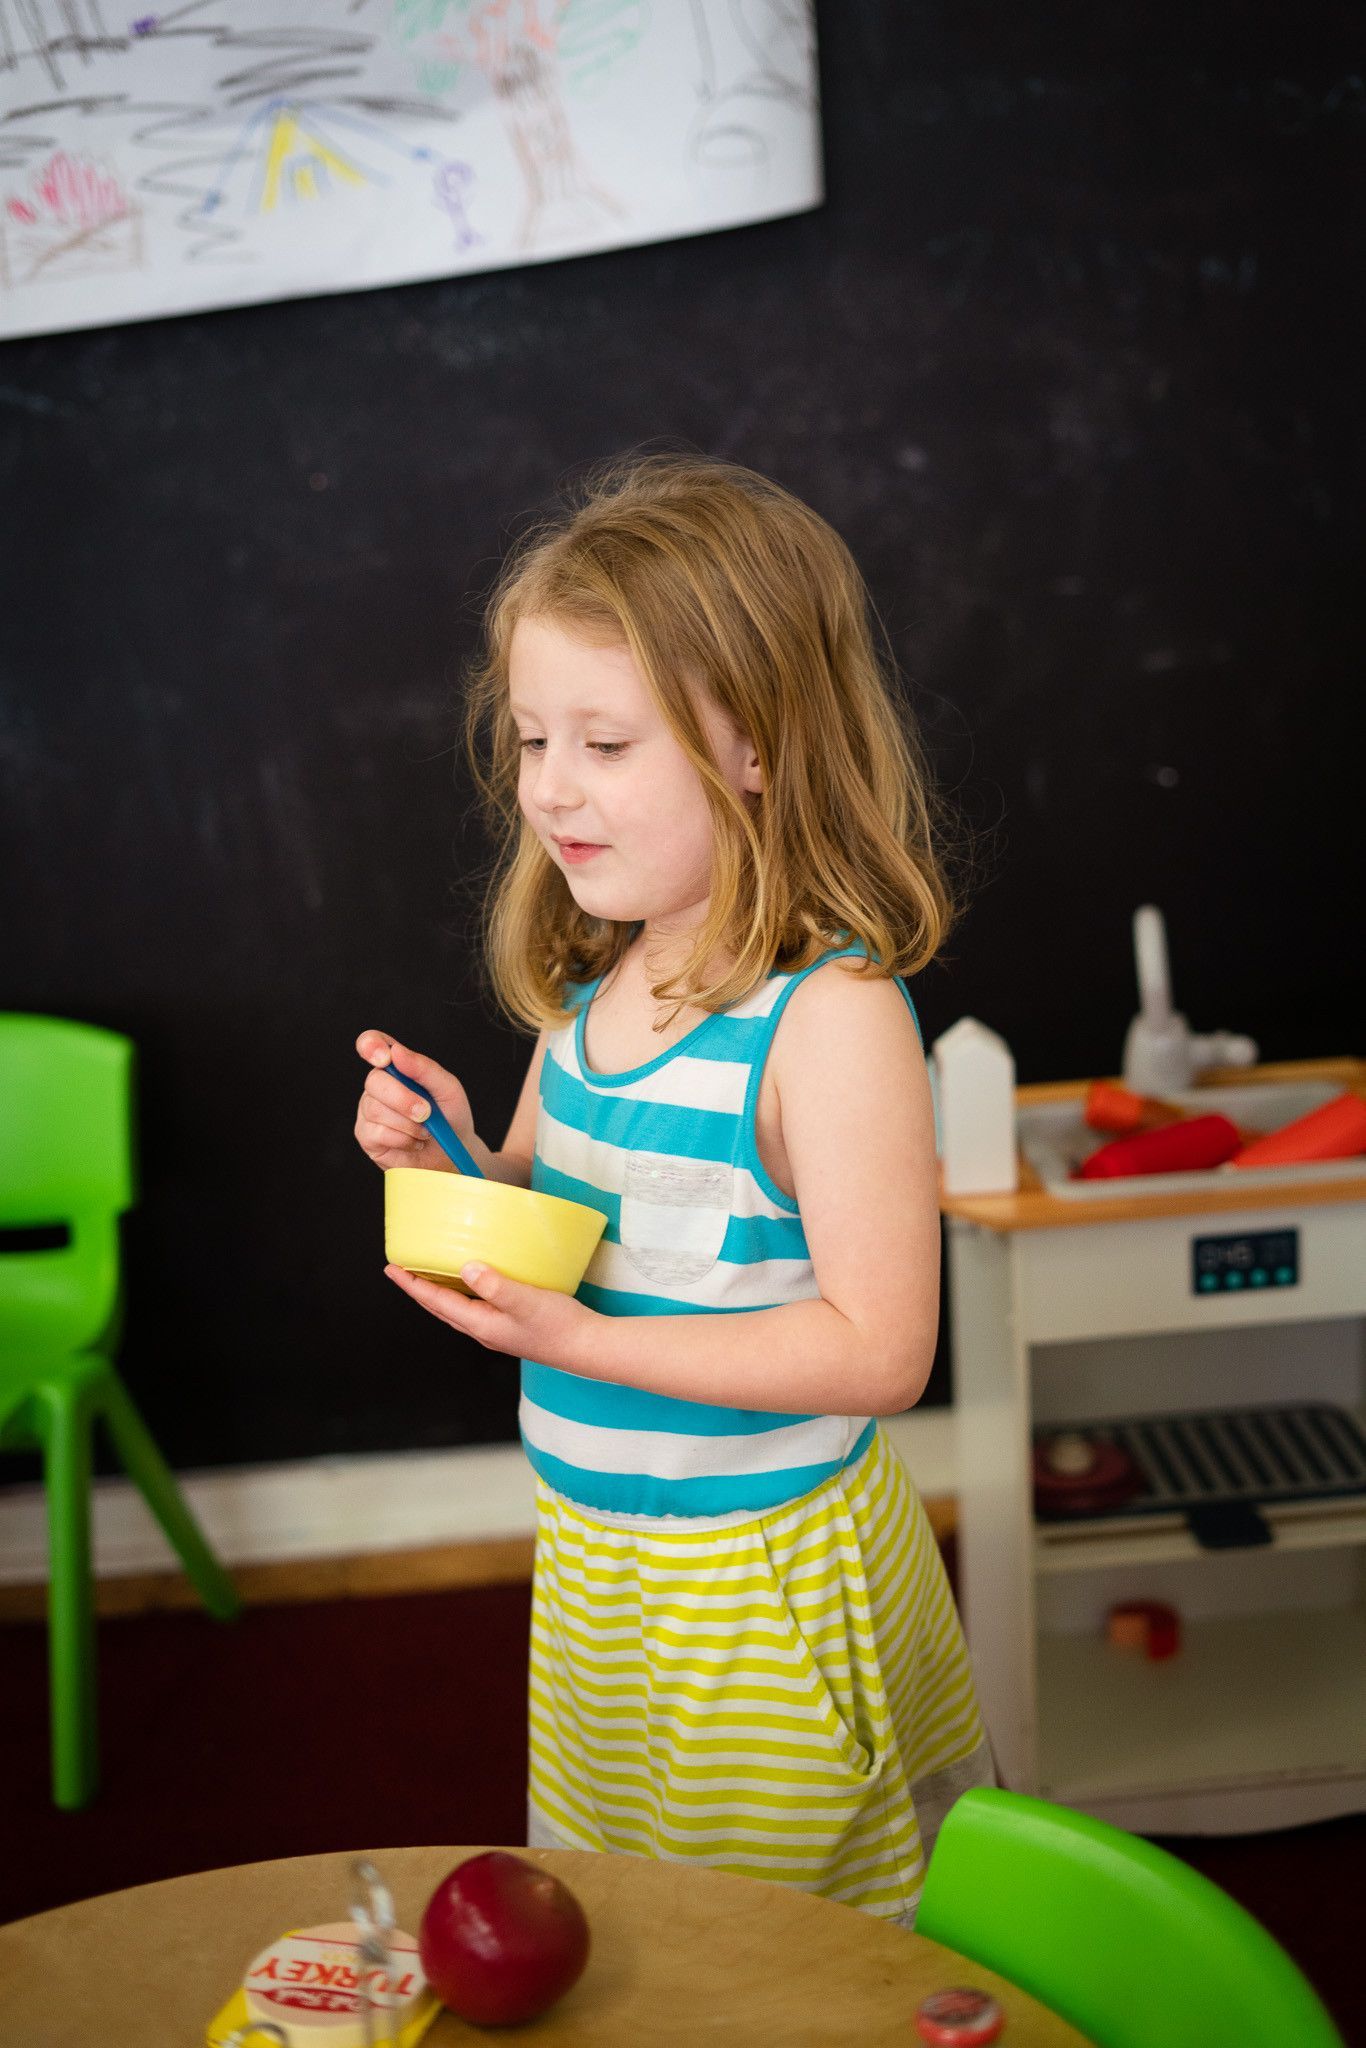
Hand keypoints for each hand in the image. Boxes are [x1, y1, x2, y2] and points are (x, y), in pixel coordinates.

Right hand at [354, 1030, 477, 1173]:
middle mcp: (378, 1086)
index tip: (385, 1058)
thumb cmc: (451, 1117)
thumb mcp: (448, 1089)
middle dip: (404, 1099)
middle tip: (426, 1113)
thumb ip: (424, 1068)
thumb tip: (397, 1052)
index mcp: (397, 1067)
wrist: (453, 1154)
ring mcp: (369, 1111)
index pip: (373, 1044)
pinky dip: (403, 1139)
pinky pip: (377, 1133)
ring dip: (409, 1124)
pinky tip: (414, 1142)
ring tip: (426, 1130)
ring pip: (376, 1110)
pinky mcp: (366, 1136)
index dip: (371, 1045)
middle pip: (375, 1081)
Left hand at [384, 1259, 595, 1371]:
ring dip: (439, 1291)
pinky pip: (476, 1307)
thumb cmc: (559, 1325)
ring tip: (429, 1272)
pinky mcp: (512, 1326)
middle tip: (402, 1269)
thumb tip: (465, 1268)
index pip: (436, 1302)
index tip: (391, 1268)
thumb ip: (495, 1285)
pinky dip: (464, 1292)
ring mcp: (497, 1331)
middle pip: (441, 1308)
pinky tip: (474, 1280)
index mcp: (481, 1325)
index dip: (412, 1285)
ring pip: (457, 1309)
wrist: (588, 1347)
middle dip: (419, 1288)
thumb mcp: (525, 1300)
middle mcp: (484, 1330)